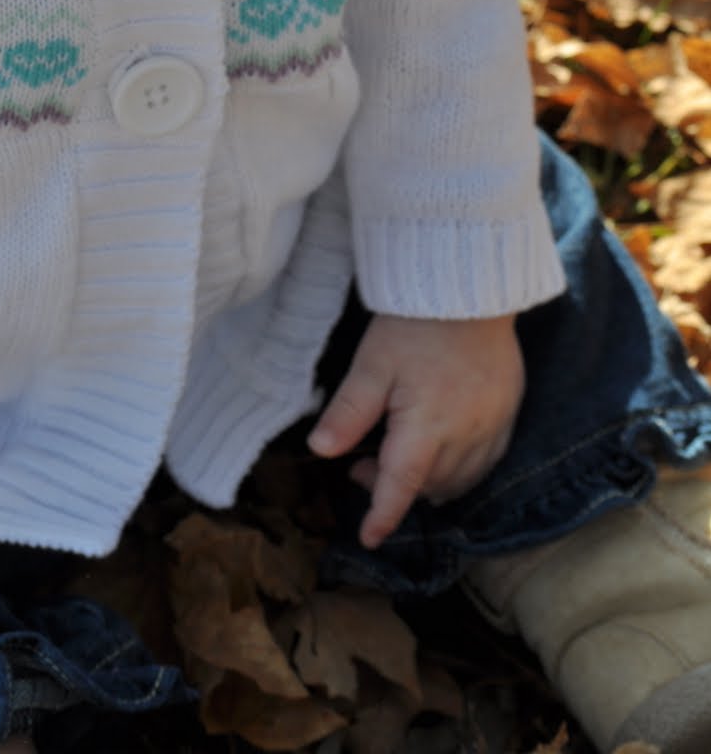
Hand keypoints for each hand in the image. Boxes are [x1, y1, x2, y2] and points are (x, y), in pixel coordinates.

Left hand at [308, 313, 524, 549]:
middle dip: (395, 487)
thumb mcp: (372, 364)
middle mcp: (466, 436)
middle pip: (430, 486)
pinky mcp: (509, 413)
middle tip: (363, 463)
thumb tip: (319, 450)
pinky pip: (487, 461)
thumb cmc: (416, 324)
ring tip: (399, 454)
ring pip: (460, 480)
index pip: (401, 487)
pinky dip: (461, 468)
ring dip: (428, 481)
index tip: (367, 537)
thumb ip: (349, 411)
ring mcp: (493, 427)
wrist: (471, 289)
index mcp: (426, 427)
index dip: (382, 516)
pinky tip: (440, 448)